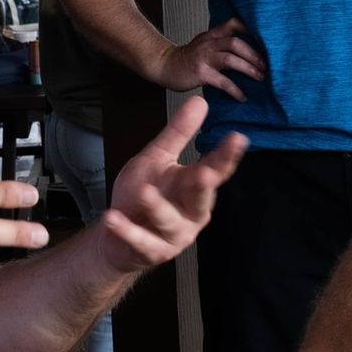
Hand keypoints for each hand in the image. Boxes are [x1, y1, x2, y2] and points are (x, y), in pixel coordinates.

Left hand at [98, 97, 246, 274]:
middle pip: (201, 199)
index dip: (227, 155)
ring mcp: (174, 235)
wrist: (116, 236)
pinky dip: (127, 230)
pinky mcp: (151, 251)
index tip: (238, 137)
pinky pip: (140, 240)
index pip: (216, 169)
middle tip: (206, 174)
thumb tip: (200, 100)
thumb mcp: (157, 158)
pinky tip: (113, 217)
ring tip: (145, 192)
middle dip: (204, 187)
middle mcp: (192, 213)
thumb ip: (178, 134)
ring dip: (158, 207)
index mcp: (195, 187)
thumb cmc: (143, 194)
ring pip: (169, 221)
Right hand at [154, 18, 266, 100]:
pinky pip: (222, 81)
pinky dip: (235, 89)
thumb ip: (221, 44)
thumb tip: (246, 52)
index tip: (265, 39)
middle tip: (266, 65)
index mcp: (212, 36)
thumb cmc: (187, 58)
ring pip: (230, 59)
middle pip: (235, 43)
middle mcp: (208, 44)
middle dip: (254, 54)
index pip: (233, 24)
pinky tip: (242, 96)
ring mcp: (203, 58)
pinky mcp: (200, 73)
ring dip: (248, 68)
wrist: (165, 65)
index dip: (250, 29)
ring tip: (259, 77)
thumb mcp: (204, 44)